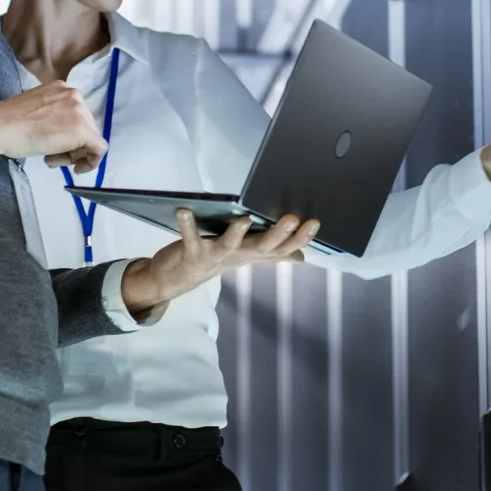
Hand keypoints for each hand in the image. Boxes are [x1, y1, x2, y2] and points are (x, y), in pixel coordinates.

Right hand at [0, 81, 107, 173]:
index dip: (68, 136)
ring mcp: (80, 111)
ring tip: (51, 159)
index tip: (55, 146)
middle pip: (86, 127)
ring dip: (74, 154)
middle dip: (72, 146)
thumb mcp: (36, 111)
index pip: (76, 116)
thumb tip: (60, 132)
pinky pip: (99, 149)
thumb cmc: (9, 123)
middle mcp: (75, 95)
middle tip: (52, 157)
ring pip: (91, 139)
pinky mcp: (83, 130)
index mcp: (62, 88)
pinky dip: (91, 162)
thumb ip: (53, 117)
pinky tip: (77, 168)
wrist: (0, 126)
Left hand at [121, 210, 319, 314]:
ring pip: (229, 246)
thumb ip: (272, 254)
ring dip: (237, 234)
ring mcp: (214, 256)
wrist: (175, 280)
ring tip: (244, 219)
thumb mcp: (245, 256)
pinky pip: (189, 238)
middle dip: (279, 234)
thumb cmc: (212, 260)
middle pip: (262, 248)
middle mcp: (236, 256)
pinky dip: (187, 225)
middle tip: (293, 219)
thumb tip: (301, 256)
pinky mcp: (191, 253)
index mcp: (251, 253)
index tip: (315, 222)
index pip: (282, 248)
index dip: (299, 238)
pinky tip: (184, 210)